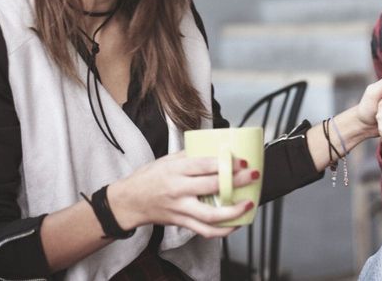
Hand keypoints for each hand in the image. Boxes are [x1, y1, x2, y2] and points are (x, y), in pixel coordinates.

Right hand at [108, 152, 257, 237]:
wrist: (129, 201)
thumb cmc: (149, 178)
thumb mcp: (167, 160)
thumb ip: (190, 155)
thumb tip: (215, 149)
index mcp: (176, 170)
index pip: (204, 165)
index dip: (226, 163)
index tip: (242, 160)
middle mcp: (178, 190)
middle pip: (212, 187)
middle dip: (236, 181)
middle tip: (252, 176)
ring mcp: (180, 209)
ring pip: (210, 215)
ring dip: (233, 211)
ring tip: (248, 204)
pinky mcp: (181, 222)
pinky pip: (205, 231)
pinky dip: (223, 230)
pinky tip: (235, 224)